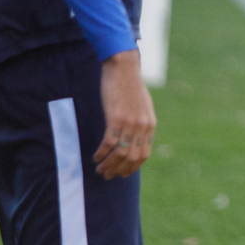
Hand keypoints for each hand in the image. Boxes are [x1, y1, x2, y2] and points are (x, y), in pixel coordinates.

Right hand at [94, 49, 154, 178]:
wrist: (124, 68)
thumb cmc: (130, 86)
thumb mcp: (142, 106)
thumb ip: (141, 122)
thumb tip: (136, 137)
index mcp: (150, 124)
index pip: (144, 155)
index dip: (132, 167)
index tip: (122, 174)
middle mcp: (142, 126)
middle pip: (132, 158)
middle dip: (119, 170)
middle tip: (107, 176)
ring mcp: (130, 123)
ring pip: (120, 154)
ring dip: (108, 165)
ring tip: (99, 170)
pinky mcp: (116, 118)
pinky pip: (109, 143)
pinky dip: (101, 154)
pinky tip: (95, 157)